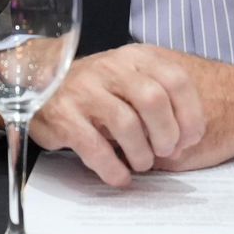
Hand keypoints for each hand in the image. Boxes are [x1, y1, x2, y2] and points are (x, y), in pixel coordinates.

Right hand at [21, 44, 233, 186]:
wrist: (42, 85)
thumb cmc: (99, 92)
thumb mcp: (133, 81)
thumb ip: (161, 98)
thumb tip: (191, 137)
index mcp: (135, 58)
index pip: (175, 80)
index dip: (190, 115)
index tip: (190, 139)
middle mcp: (110, 68)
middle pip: (153, 100)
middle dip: (166, 135)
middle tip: (165, 153)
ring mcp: (84, 90)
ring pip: (126, 124)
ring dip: (141, 154)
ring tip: (141, 163)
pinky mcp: (63, 115)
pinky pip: (94, 146)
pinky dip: (113, 168)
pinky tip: (119, 175)